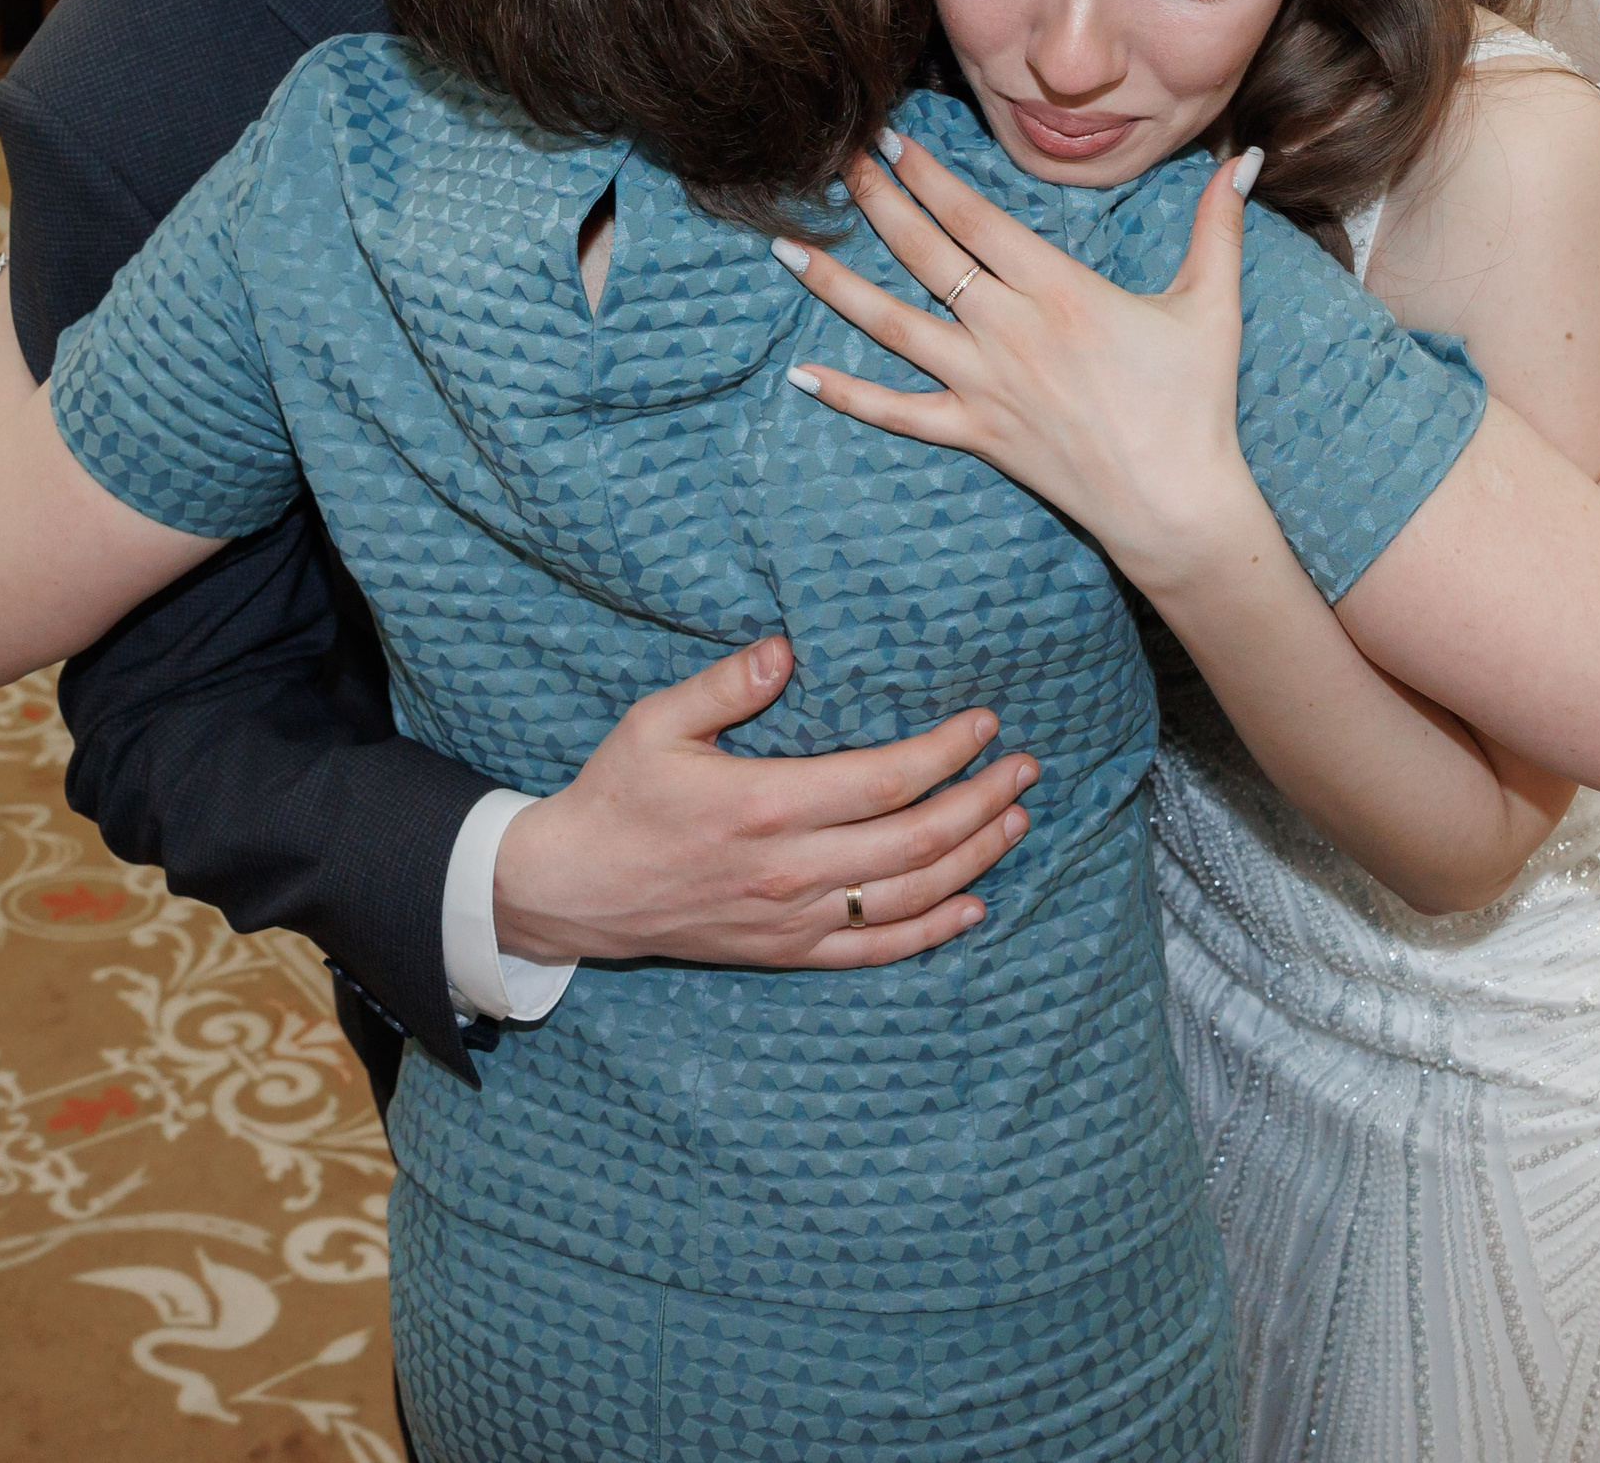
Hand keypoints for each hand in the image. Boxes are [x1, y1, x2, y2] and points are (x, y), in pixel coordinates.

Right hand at [491, 634, 1038, 968]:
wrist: (574, 890)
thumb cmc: (617, 795)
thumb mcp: (656, 723)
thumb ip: (724, 685)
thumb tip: (786, 647)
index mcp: (765, 805)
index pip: (884, 781)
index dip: (945, 753)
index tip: (984, 724)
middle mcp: (789, 870)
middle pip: (914, 842)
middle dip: (981, 803)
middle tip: (1025, 769)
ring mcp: (791, 919)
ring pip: (907, 898)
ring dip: (973, 859)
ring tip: (1016, 822)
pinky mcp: (784, 952)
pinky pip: (873, 950)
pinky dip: (931, 932)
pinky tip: (972, 906)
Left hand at [769, 134, 1257, 587]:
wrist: (1176, 503)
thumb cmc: (1195, 402)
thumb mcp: (1211, 303)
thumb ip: (1217, 224)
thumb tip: (1242, 156)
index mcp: (1060, 289)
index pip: (976, 218)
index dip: (930, 176)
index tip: (892, 140)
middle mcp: (1010, 330)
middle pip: (926, 255)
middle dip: (875, 203)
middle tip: (836, 163)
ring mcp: (986, 384)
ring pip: (894, 325)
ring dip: (835, 285)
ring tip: (785, 249)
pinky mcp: (976, 434)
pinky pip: (899, 413)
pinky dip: (849, 394)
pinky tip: (802, 373)